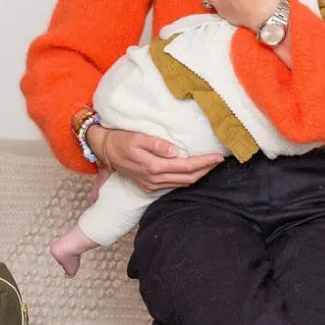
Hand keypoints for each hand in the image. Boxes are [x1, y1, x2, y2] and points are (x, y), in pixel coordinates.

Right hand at [92, 125, 222, 191]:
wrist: (104, 151)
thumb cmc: (121, 140)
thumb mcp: (137, 137)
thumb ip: (156, 144)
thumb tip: (175, 151)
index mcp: (153, 166)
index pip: (186, 166)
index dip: (204, 163)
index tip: (218, 157)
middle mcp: (154, 179)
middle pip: (188, 178)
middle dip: (206, 170)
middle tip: (219, 160)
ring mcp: (151, 185)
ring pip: (182, 184)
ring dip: (198, 176)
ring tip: (210, 165)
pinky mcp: (149, 186)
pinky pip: (173, 185)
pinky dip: (186, 179)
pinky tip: (192, 172)